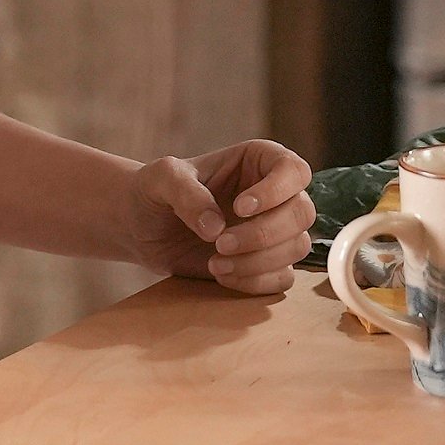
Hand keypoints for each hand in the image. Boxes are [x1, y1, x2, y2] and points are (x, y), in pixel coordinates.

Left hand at [118, 140, 314, 294]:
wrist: (142, 227)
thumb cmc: (155, 191)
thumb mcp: (162, 179)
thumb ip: (186, 194)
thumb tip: (215, 228)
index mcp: (259, 161)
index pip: (294, 171)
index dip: (275, 192)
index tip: (239, 208)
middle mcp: (274, 194)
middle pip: (302, 213)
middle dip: (263, 235)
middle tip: (220, 244)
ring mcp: (273, 230)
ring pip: (297, 247)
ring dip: (258, 262)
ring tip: (215, 264)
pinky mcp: (265, 264)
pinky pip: (282, 278)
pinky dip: (256, 283)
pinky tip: (222, 276)